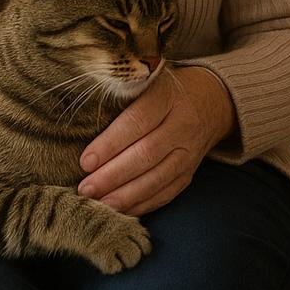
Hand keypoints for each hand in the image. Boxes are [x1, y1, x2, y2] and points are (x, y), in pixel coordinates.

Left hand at [76, 65, 236, 215]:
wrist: (212, 101)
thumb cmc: (165, 89)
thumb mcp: (148, 79)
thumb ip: (121, 93)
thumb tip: (78, 119)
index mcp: (167, 96)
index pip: (137, 122)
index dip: (111, 143)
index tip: (86, 161)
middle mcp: (183, 124)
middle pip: (146, 155)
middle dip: (113, 175)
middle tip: (85, 189)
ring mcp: (189, 152)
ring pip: (157, 179)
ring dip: (125, 195)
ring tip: (98, 204)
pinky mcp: (190, 172)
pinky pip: (166, 193)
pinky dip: (141, 205)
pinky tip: (119, 210)